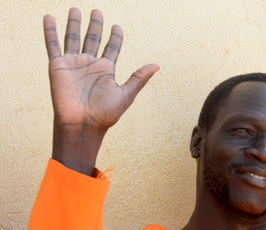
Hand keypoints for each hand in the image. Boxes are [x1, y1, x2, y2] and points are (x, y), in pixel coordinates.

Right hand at [44, 8, 158, 174]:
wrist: (83, 124)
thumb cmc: (105, 114)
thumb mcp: (126, 94)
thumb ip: (139, 78)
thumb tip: (157, 65)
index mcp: (106, 70)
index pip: (111, 48)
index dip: (115, 37)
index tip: (118, 27)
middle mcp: (90, 65)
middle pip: (93, 39)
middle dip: (95, 25)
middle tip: (97, 11)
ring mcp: (73, 64)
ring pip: (73, 38)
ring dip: (74, 24)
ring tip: (76, 9)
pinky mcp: (58, 66)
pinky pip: (53, 44)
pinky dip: (51, 31)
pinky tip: (49, 17)